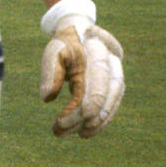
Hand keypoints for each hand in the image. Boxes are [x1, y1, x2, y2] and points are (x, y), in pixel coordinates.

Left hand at [39, 19, 123, 137]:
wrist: (81, 31)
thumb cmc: (65, 44)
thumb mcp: (53, 53)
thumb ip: (51, 72)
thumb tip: (47, 98)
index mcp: (95, 49)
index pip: (95, 79)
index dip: (83, 103)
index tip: (62, 122)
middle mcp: (111, 58)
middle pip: (107, 91)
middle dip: (87, 115)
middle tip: (63, 130)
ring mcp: (118, 69)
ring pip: (115, 98)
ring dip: (99, 120)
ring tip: (81, 134)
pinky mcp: (118, 80)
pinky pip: (115, 101)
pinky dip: (104, 118)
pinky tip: (89, 130)